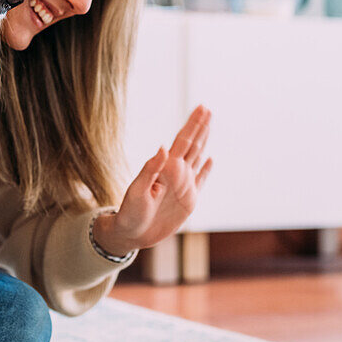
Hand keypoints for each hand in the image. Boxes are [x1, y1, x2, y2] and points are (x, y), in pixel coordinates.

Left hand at [91, 106, 212, 255]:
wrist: (131, 233)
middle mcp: (176, 173)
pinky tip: (210, 159)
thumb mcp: (138, 191)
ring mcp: (183, 186)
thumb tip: (164, 146)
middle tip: (207, 109)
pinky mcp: (188, 200)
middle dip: (200, 127)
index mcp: (166, 168)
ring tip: (209, 125)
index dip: (192, 124)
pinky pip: (201, 181)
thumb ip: (150, 169)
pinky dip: (206, 170)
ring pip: (197, 158)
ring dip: (204, 141)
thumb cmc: (130, 212)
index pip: (182, 141)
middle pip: (192, 145)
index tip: (201, 108)